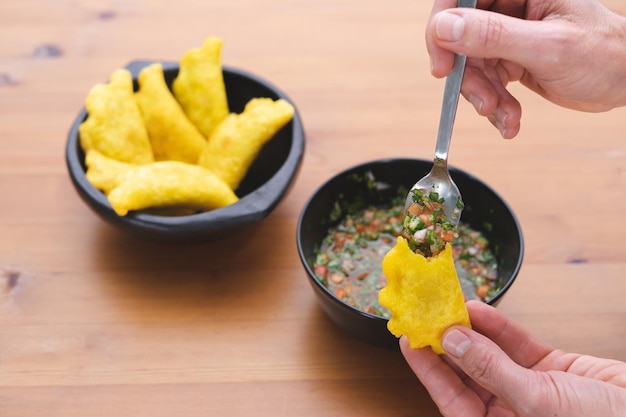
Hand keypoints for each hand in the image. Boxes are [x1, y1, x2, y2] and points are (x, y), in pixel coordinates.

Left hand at [400, 300, 625, 415]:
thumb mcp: (537, 399)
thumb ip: (490, 369)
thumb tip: (452, 341)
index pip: (450, 397)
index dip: (427, 369)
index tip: (409, 339)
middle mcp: (508, 411)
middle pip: (466, 372)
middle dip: (447, 342)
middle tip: (427, 314)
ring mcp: (528, 388)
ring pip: (488, 354)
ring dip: (471, 329)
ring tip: (450, 304)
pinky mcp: (549, 369)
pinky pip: (515, 344)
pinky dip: (499, 326)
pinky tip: (480, 308)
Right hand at [426, 0, 625, 137]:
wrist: (625, 82)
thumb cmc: (604, 55)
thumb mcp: (547, 47)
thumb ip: (493, 36)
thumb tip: (445, 28)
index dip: (442, 26)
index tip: (442, 63)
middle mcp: (511, 6)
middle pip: (460, 36)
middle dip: (468, 76)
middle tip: (481, 101)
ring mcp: (509, 32)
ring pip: (470, 64)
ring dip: (483, 96)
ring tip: (503, 114)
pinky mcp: (510, 57)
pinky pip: (485, 81)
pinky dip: (494, 104)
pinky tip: (509, 119)